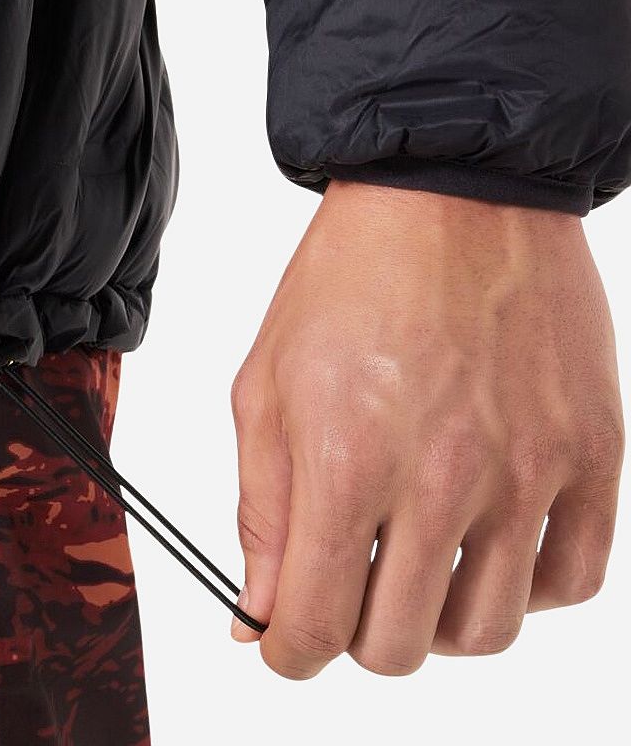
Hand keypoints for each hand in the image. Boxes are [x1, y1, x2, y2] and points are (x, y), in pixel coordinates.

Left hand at [230, 178, 623, 676]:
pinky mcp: (591, 455)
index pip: (315, 626)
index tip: (283, 641)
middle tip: (345, 587)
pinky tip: (484, 546)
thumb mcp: (265, 385)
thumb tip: (257, 614)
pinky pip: (570, 582)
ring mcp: (529, 472)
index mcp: (348, 461)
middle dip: (354, 635)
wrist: (448, 195)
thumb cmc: (346, 279)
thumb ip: (261, 510)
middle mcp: (444, 480)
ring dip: (435, 620)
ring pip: (486, 632)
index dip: (287, 652)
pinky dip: (521, 590)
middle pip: (400, 646)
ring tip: (413, 563)